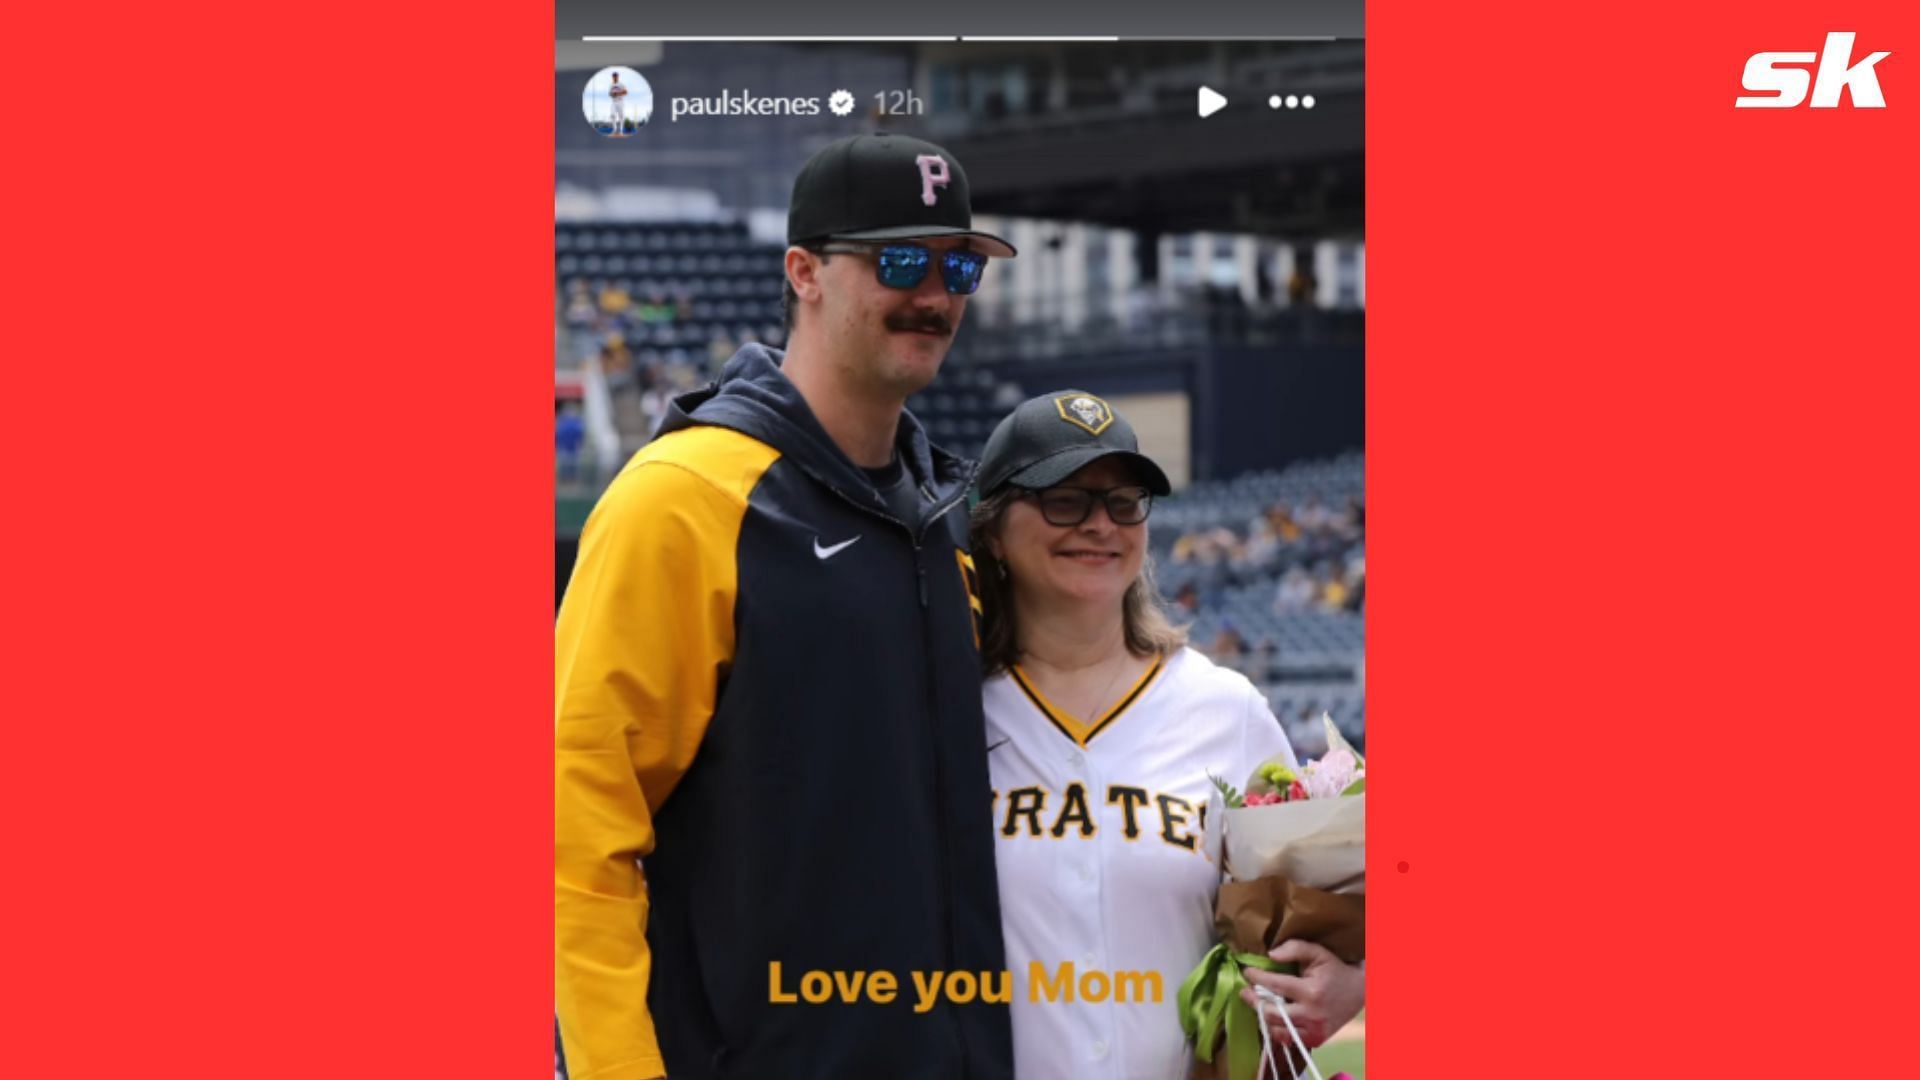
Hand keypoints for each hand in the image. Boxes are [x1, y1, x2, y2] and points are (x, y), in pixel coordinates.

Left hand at [1238, 939, 1364, 1050]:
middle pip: (1271, 1013)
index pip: (1275, 985)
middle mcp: (1312, 1014)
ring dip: (1263, 1016)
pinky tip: (1272, 1017)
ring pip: (1276, 1029)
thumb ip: (1294, 948)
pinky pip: (1288, 1039)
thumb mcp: (1317, 952)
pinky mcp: (1316, 1040)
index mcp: (1311, 991)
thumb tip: (1270, 955)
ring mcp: (1314, 1031)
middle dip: (1253, 1000)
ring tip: (1257, 1003)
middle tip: (1244, 991)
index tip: (1247, 971)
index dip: (1256, 977)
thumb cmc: (1335, 969)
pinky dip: (1276, 1029)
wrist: (1360, 991)